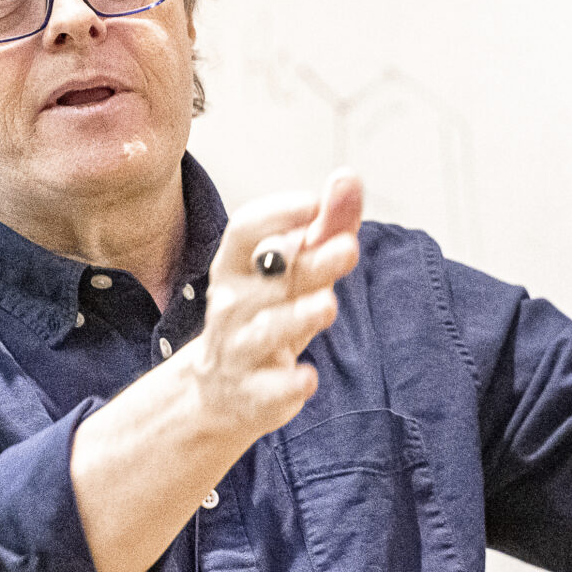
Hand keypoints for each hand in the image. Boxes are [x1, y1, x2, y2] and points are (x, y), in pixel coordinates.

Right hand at [184, 169, 364, 439]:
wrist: (223, 389)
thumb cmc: (268, 313)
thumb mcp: (295, 269)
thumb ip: (325, 225)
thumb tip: (348, 177)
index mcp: (239, 266)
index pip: (244, 231)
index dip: (275, 214)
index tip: (312, 202)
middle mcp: (233, 305)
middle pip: (268, 279)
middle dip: (306, 263)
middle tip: (348, 246)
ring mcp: (239, 350)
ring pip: (264, 332)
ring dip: (297, 316)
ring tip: (328, 305)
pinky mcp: (253, 394)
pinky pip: (267, 390)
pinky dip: (288, 384)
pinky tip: (308, 377)